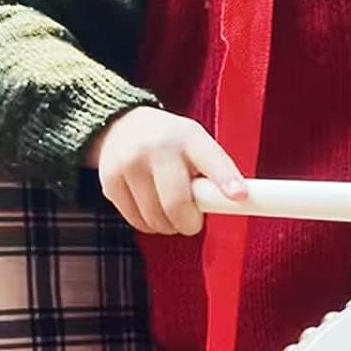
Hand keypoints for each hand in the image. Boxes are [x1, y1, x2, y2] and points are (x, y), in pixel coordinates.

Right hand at [88, 106, 245, 235]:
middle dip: (189, 223)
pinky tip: (150, 206)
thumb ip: (213, 172)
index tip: (239, 196)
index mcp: (188, 137)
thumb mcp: (195, 143)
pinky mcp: (111, 180)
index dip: (225, 179)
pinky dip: (148, 223)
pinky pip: (137, 221)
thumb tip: (232, 205)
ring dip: (168, 225)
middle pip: (177, 204)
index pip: (211, 159)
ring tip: (169, 209)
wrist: (120, 125)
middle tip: (192, 221)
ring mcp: (130, 163)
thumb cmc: (170, 142)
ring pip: (156, 219)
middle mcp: (157, 147)